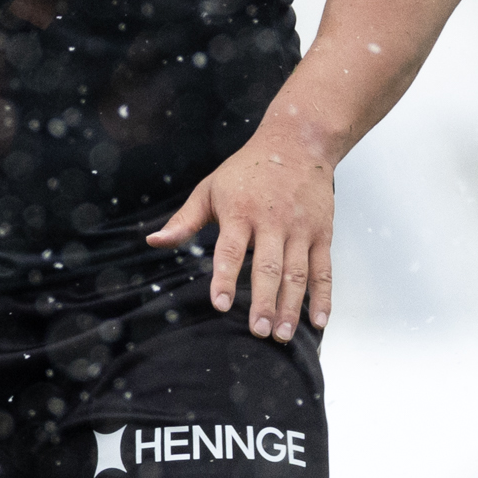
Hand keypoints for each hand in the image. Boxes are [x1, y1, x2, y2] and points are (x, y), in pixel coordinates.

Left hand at [146, 131, 334, 341]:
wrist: (298, 142)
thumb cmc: (247, 169)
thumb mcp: (210, 188)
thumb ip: (184, 220)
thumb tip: (153, 242)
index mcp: (240, 212)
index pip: (231, 250)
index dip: (226, 278)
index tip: (221, 305)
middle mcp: (272, 222)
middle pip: (269, 268)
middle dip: (264, 303)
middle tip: (258, 332)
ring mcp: (301, 229)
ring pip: (298, 274)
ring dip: (291, 307)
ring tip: (282, 335)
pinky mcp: (323, 233)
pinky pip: (324, 270)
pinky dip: (323, 298)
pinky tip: (318, 322)